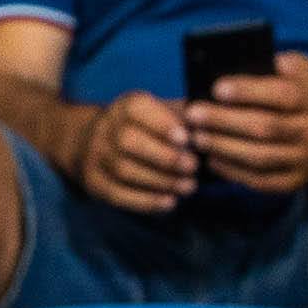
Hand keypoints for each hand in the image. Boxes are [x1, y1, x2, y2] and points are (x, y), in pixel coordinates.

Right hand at [74, 92, 198, 214]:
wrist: (95, 140)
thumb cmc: (145, 127)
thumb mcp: (161, 111)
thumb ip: (185, 116)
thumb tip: (212, 124)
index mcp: (125, 106)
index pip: (137, 109)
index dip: (161, 124)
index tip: (186, 138)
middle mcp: (106, 128)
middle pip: (129, 142)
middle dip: (164, 157)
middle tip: (192, 167)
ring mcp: (96, 156)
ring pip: (124, 170)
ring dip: (160, 181)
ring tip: (188, 187)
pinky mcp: (94, 181)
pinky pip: (118, 194)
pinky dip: (146, 201)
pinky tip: (169, 202)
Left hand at [186, 52, 307, 195]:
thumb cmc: (307, 91)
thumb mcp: (307, 69)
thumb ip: (288, 62)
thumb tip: (265, 62)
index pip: (281, 95)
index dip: (248, 91)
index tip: (217, 88)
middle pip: (264, 127)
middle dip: (225, 121)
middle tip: (193, 114)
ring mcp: (305, 160)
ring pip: (260, 156)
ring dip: (224, 147)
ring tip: (196, 137)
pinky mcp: (294, 181)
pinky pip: (261, 181)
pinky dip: (234, 172)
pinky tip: (212, 159)